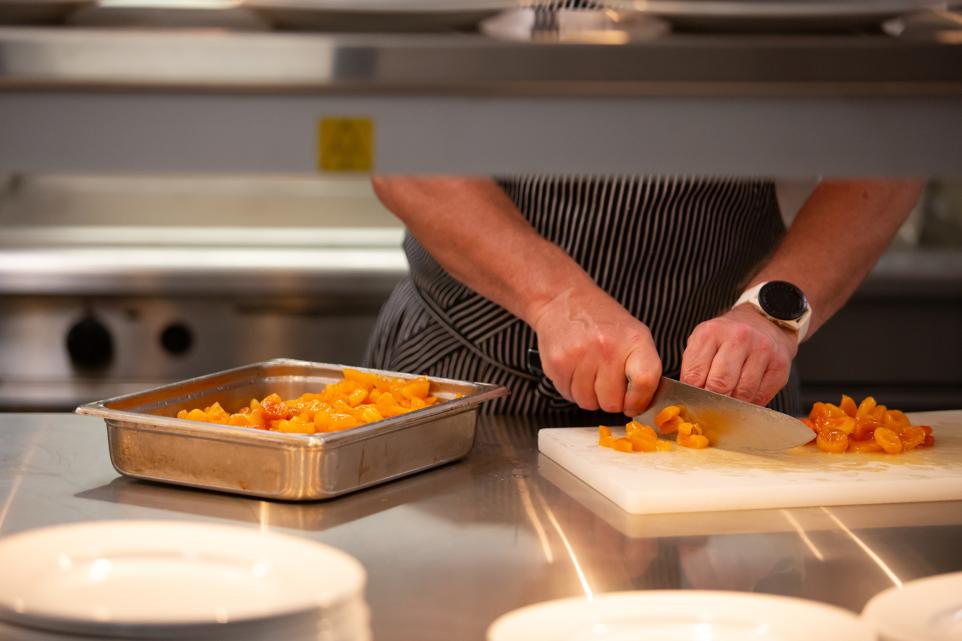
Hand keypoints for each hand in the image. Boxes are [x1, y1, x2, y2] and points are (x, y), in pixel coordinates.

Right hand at [530, 287, 661, 415]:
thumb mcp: (633, 335)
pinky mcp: (557, 364)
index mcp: (633, 340)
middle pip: (612, 403)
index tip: (634, 404)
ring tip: (589, 372)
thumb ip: (643, 369)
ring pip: (588, 403)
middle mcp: (607, 348)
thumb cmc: (601, 320)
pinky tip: (575, 370)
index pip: (645, 382)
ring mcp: (580, 356)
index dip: (639, 401)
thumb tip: (642, 405)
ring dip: (590, 395)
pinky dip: (573, 389)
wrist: (562, 301)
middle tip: (607, 382)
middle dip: (610, 399)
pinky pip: (569, 396)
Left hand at [680, 305, 796, 405]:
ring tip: (730, 396)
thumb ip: (693, 368)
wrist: (762, 322)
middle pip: (719, 386)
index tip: (694, 400)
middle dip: (713, 400)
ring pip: (742, 394)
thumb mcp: (703, 343)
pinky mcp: (780, 365)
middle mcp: (738, 338)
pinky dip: (751, 402)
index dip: (692, 394)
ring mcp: (762, 351)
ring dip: (733, 403)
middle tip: (711, 404)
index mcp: (711, 333)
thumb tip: (689, 399)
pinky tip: (747, 393)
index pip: (694, 376)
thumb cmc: (726, 338)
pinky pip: (761, 397)